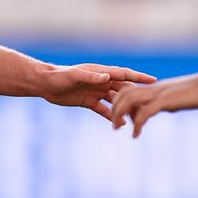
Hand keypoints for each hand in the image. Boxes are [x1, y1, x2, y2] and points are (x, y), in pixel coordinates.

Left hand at [41, 63, 155, 120]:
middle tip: (149, 103)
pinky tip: (120, 125)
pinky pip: (104, 110)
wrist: (45, 84)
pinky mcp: (89, 101)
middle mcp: (101, 81)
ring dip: (125, 108)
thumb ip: (91, 76)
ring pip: (116, 100)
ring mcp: (96, 91)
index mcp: (100, 72)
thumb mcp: (74, 76)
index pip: (123, 74)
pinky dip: (112, 116)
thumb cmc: (59, 76)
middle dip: (136, 95)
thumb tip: (107, 77)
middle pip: (123, 88)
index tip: (153, 80)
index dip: (138, 76)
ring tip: (136, 118)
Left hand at [110, 71, 197, 137]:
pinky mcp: (165, 101)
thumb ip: (169, 103)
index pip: (129, 90)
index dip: (121, 103)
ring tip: (117, 129)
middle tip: (114, 126)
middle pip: (124, 94)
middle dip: (115, 109)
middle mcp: (153, 88)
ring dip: (119, 115)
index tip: (121, 119)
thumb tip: (167, 108)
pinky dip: (136, 124)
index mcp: (156, 87)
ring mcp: (158, 93)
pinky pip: (144, 112)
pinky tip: (136, 135)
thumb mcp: (179, 98)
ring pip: (129, 100)